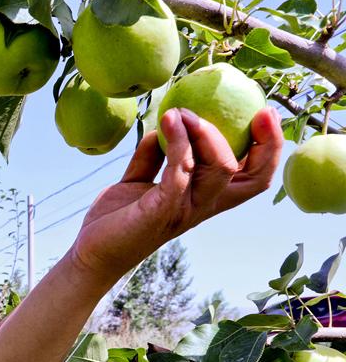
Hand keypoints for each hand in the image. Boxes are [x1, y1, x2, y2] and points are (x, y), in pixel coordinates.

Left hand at [69, 106, 282, 282]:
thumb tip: (164, 126)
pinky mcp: (162, 210)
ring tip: (182, 111)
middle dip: (266, 143)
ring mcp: (185, 209)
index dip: (269, 148)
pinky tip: (168, 121)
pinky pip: (181, 171)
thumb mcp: (139, 180)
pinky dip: (178, 142)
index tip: (265, 114)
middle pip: (254, 178)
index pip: (253, 177)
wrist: (92, 251)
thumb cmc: (118, 218)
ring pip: (220, 169)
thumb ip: (154, 155)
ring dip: (206, 132)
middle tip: (257, 111)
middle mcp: (203, 205)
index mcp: (204, 197)